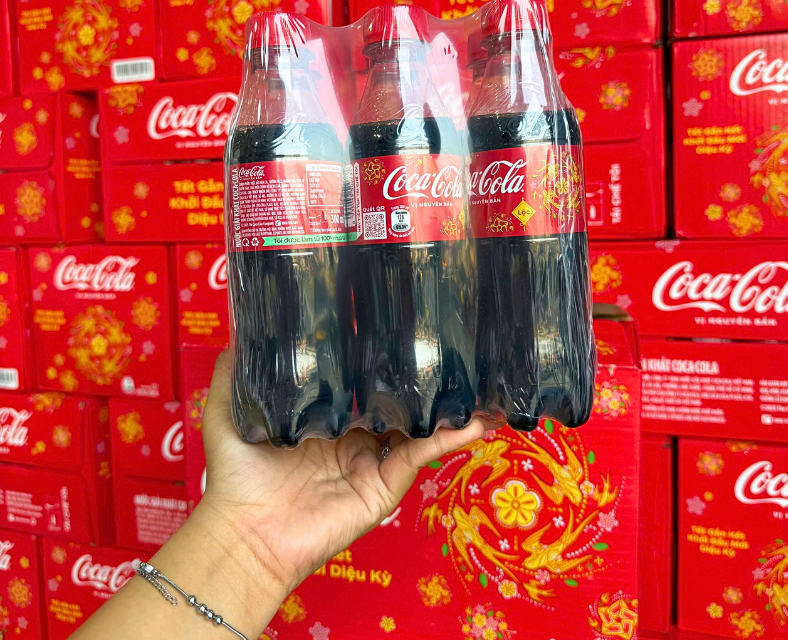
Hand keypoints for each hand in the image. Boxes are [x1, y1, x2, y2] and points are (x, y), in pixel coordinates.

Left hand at [199, 350, 488, 599]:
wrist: (245, 531)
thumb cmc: (236, 478)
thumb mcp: (229, 414)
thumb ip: (235, 376)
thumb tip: (239, 337)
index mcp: (327, 422)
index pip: (363, 388)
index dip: (382, 365)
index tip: (400, 335)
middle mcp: (355, 440)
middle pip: (397, 405)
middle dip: (423, 385)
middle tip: (450, 353)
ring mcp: (373, 463)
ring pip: (417, 429)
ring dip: (448, 410)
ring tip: (479, 385)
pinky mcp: (384, 486)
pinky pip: (420, 456)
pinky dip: (449, 439)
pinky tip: (473, 423)